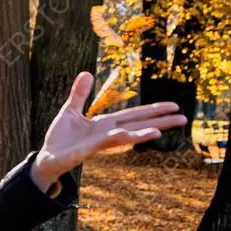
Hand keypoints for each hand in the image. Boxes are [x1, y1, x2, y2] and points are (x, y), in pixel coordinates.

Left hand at [29, 72, 187, 190]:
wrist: (47, 157)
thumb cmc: (60, 137)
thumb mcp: (70, 110)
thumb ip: (79, 94)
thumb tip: (87, 73)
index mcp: (105, 123)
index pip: (133, 115)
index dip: (152, 110)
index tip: (173, 106)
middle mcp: (106, 133)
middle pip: (137, 125)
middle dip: (159, 122)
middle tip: (183, 119)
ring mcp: (98, 143)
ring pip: (123, 137)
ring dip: (141, 135)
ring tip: (160, 132)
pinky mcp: (85, 151)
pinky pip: (102, 143)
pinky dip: (113, 139)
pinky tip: (125, 135)